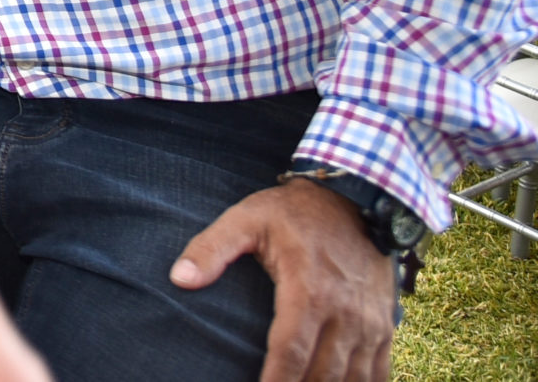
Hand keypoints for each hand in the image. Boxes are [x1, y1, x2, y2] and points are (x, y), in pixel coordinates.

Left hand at [171, 180, 393, 381]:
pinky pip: (379, 372)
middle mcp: (345, 312)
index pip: (290, 351)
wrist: (355, 200)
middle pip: (321, 373)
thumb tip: (179, 279)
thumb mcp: (246, 219)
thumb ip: (212, 249)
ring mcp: (369, 323)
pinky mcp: (384, 326)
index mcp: (308, 290)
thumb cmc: (293, 212)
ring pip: (353, 379)